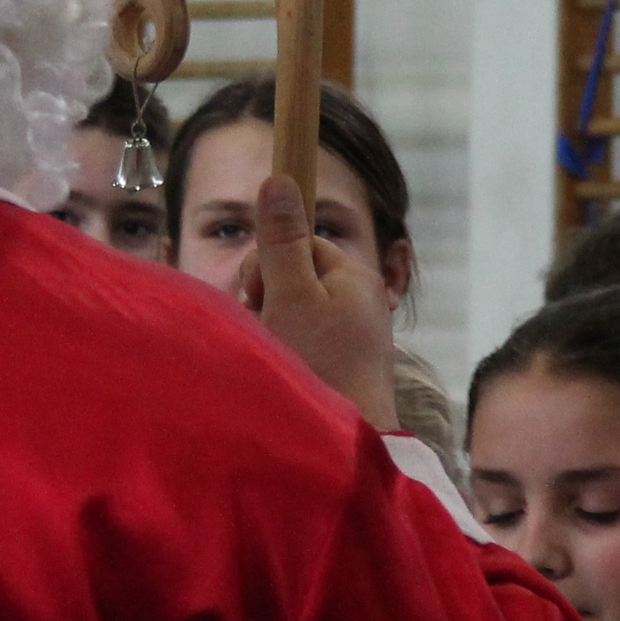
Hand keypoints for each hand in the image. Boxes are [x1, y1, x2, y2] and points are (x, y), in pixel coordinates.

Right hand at [237, 174, 399, 429]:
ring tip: (276, 357)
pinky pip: (303, 344)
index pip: (297, 243)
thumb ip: (282, 239)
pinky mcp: (343, 367)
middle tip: (267, 330)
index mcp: (353, 274)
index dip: (268, 264)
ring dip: (271, 329)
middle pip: (293, 276)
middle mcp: (359, 300)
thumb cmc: (319, 364)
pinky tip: (283, 373)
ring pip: (293, 312)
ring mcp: (353, 336)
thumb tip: (278, 177)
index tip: (260, 295)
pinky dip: (286, 353)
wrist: (343, 443)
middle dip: (267, 299)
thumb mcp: (291, 294)